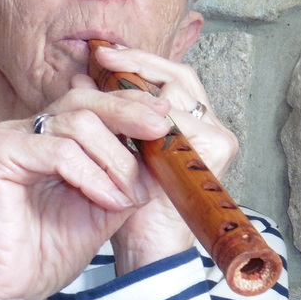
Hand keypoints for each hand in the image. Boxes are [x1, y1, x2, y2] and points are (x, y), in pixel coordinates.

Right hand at [0, 80, 171, 299]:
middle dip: (129, 115)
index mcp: (49, 136)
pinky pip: (59, 151)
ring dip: (115, 161)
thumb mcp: (106, 205)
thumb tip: (164, 147)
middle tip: (160, 132)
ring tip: (129, 195)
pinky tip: (108, 200)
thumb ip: (128, 175)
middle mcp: (26, 129)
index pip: (93, 103)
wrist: (8, 287)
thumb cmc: (49, 250)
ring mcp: (8, 138)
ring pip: (78, 124)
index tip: (165, 117)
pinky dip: (91, 175)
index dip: (131, 106)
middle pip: (85, 101)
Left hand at [84, 45, 237, 275]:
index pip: (173, 79)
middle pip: (180, 77)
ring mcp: (218, 137)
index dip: (140, 61)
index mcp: (195, 128)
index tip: (102, 54)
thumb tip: (82, 77)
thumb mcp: (117, 150)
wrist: (146, 245)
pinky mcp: (216, 147)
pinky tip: (118, 105)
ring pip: (176, 93)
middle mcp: (213, 129)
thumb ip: (107, 113)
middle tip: (102, 56)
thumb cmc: (131, 206)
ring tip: (105, 76)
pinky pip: (176, 115)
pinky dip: (145, 110)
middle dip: (139, 62)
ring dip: (138, 84)